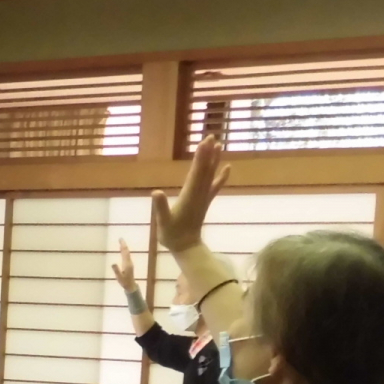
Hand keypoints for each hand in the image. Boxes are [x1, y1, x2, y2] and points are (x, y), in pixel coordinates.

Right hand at [111, 239, 139, 293]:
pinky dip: (124, 251)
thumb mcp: (119, 277)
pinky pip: (127, 255)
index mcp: (127, 264)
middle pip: (126, 251)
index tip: (120, 240)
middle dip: (123, 245)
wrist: (131, 286)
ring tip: (121, 243)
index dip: (123, 246)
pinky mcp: (129, 264)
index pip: (125, 252)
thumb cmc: (124, 282)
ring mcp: (129, 263)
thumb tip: (113, 263)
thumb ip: (116, 270)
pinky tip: (123, 251)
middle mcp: (129, 262)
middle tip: (120, 238)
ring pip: (127, 253)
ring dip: (124, 247)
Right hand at [153, 136, 229, 253]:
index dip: (200, 158)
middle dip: (207, 153)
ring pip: (210, 175)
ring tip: (217, 144)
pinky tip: (228, 167)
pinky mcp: (205, 201)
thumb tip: (155, 192)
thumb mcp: (162, 222)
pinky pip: (215, 186)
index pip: (196, 173)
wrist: (186, 247)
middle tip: (210, 137)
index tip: (203, 144)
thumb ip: (160, 207)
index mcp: (189, 196)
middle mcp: (199, 194)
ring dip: (214, 159)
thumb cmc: (172, 235)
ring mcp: (204, 197)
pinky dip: (222, 176)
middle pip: (205, 170)